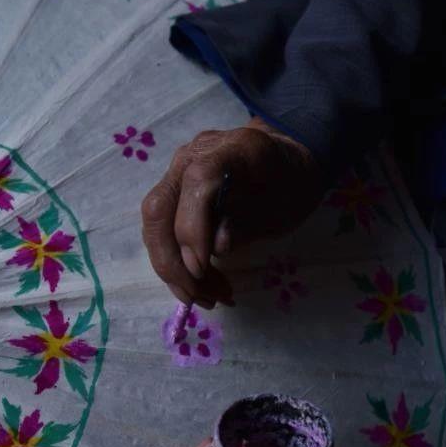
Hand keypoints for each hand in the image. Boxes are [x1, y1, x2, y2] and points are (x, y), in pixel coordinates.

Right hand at [141, 117, 323, 306]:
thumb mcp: (283, 207)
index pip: (199, 181)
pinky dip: (176, 262)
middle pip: (160, 208)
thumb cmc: (290, 183)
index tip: (201, 269)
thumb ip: (248, 223)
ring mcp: (176, 173)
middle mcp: (193, 156)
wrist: (284, 163)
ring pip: (154, 224)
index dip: (192, 227)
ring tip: (205, 297)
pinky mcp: (172, 192)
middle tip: (197, 296)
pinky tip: (199, 283)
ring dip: (173, 268)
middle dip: (171, 261)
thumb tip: (216, 248)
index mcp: (232, 149)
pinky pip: (162, 229)